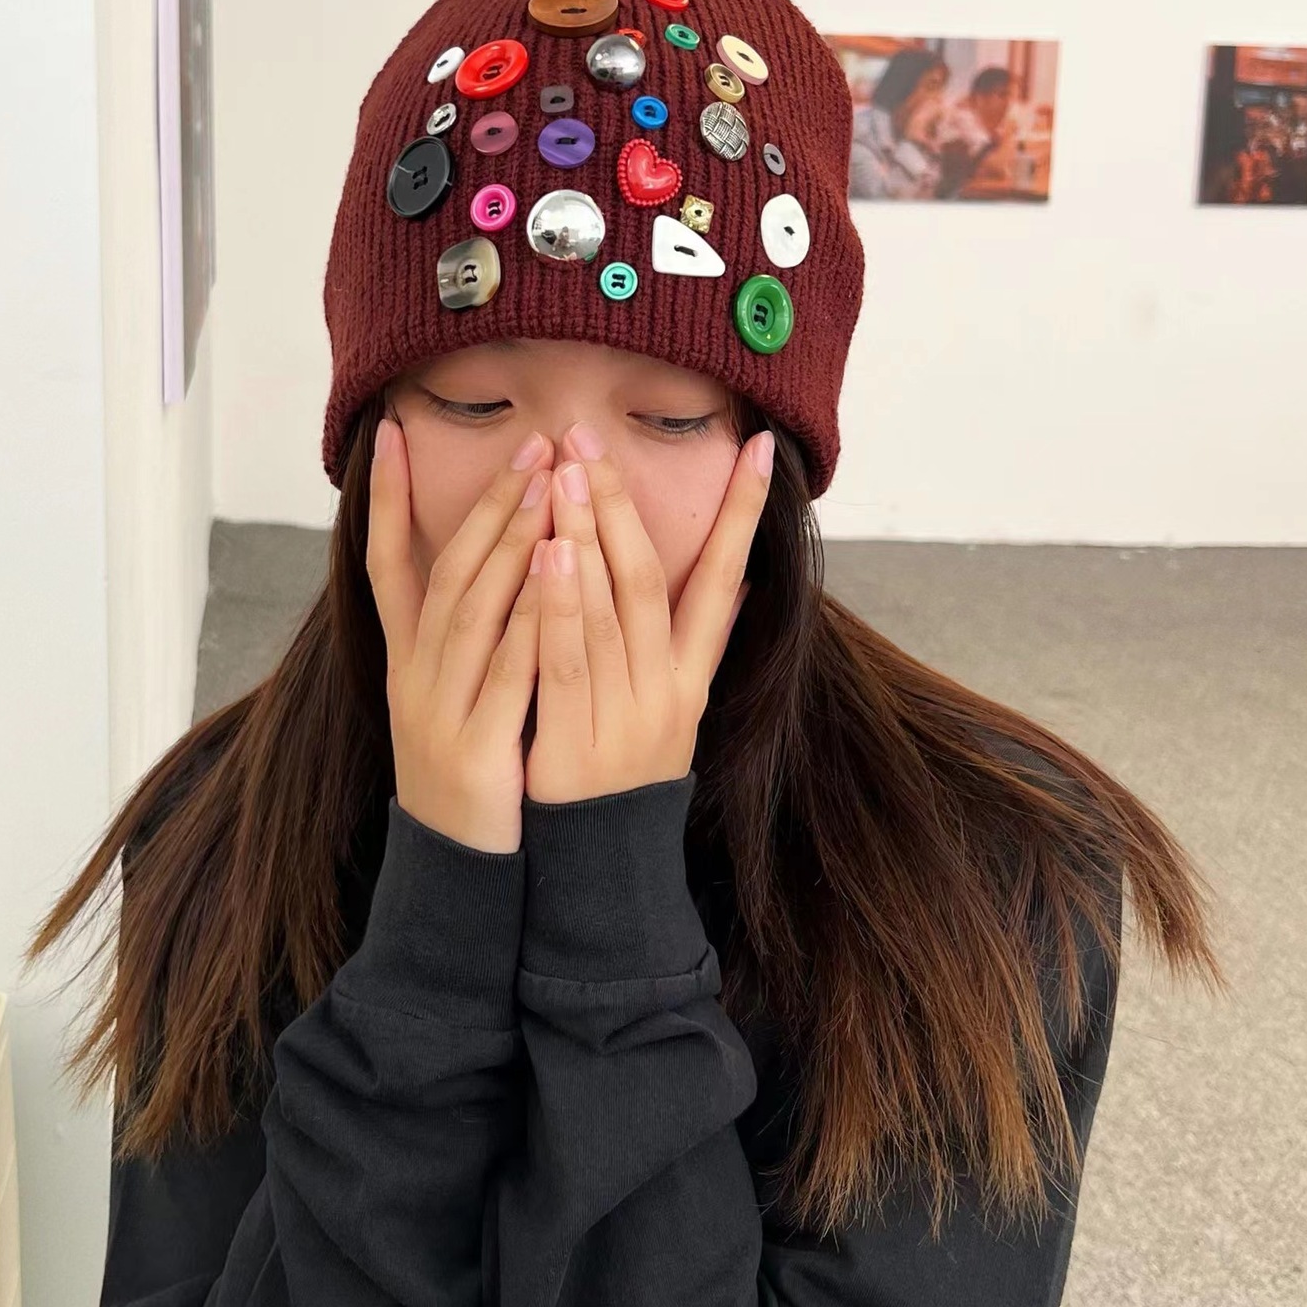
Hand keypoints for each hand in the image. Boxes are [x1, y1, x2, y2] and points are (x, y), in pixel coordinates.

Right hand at [366, 417, 553, 853]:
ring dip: (508, 545)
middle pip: (446, 573)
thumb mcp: (454, 700)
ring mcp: (438, 711)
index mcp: (407, 661)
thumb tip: (501, 566)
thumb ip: (473, 637)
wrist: (458, 876)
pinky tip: (558, 578)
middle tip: (531, 445)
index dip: (383, 498)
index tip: (388, 430)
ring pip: (472, 611)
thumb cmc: (470, 776)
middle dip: (487, 505)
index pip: (385, 563)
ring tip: (546, 487)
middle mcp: (414, 675)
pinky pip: (505, 673)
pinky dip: (530, 622)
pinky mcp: (474, 748)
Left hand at [523, 426, 771, 804]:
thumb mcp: (675, 708)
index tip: (759, 450)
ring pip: (608, 611)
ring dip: (587, 537)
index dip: (744, 516)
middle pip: (647, 580)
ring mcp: (623, 717)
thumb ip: (701, 642)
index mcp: (691, 676)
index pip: (725, 581)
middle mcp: (665, 690)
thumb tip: (742, 579)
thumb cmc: (627, 774)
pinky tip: (547, 556)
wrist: (602, 869)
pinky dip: (559, 606)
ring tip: (567, 473)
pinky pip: (566, 663)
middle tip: (590, 437)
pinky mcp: (577, 744)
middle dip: (622, 504)